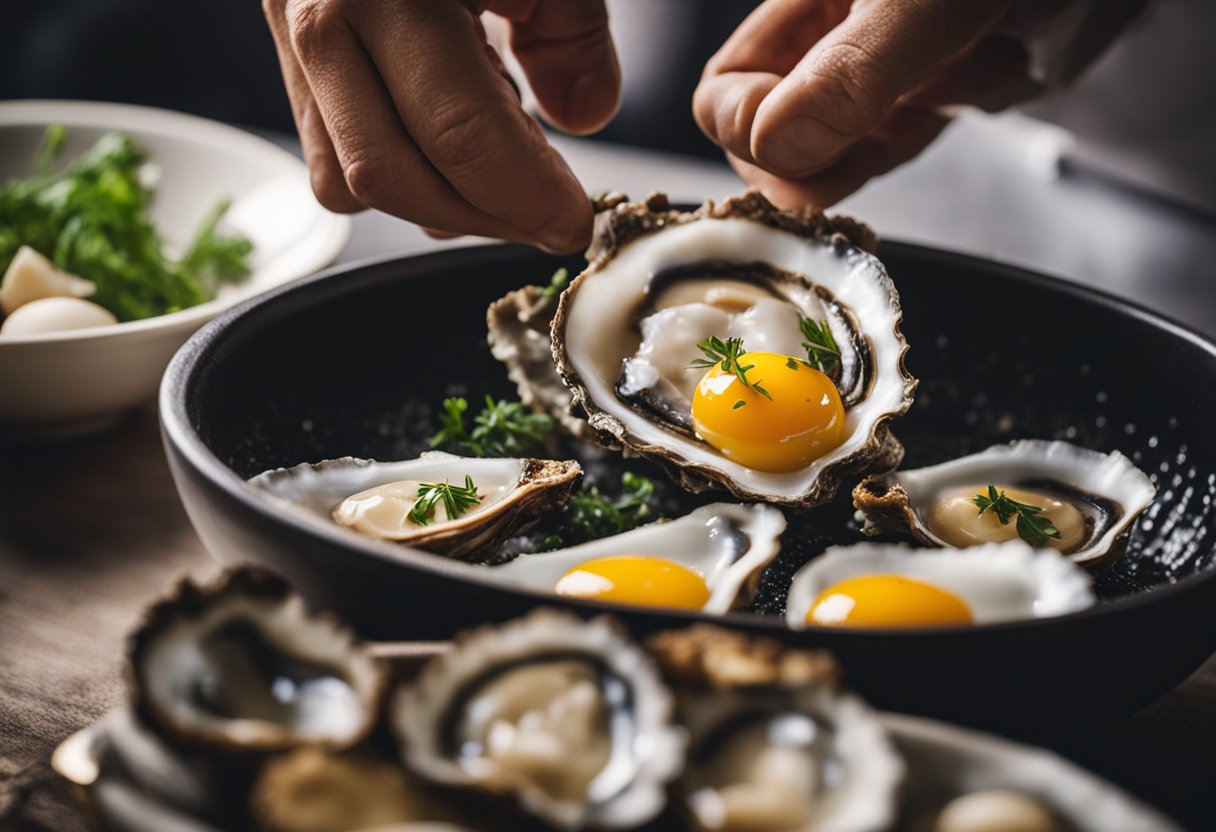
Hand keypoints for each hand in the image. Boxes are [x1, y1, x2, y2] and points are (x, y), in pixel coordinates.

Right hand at [263, 0, 619, 252]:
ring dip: (438, 205)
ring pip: (349, 182)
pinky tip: (449, 149)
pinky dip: (398, 176)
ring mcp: (292, 44)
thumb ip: (572, 30)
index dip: (525, 195)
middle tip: (547, 220)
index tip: (575, 221)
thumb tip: (583, 117)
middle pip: (391, 174)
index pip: (459, 131)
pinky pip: (331, 161)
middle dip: (483, 216)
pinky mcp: (290, 66)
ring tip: (505, 186)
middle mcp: (321, 16)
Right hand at [695, 0, 1048, 207]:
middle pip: (779, 135)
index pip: (724, 95)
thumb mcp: (926, 1)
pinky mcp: (923, 84)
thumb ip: (851, 73)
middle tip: (884, 132)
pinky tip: (987, 62)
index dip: (753, 133)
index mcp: (802, 3)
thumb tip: (778, 146)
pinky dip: (943, 116)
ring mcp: (874, 65)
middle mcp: (827, 37)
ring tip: (959, 67)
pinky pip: (904, 136)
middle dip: (836, 149)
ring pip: (845, 146)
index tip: (807, 147)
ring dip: (904, 130)